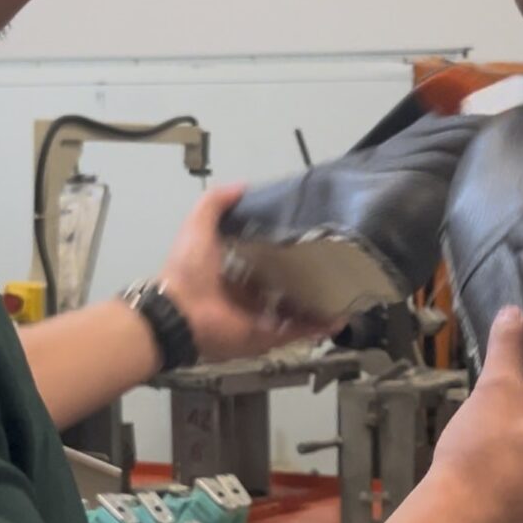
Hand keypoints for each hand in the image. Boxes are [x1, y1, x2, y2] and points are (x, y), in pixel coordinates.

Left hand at [158, 185, 342, 362]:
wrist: (180, 313)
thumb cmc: (187, 270)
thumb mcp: (198, 225)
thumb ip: (217, 202)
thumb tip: (242, 186)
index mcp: (230, 272)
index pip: (262, 261)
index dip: (283, 251)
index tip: (306, 239)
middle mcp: (246, 296)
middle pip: (282, 287)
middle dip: (305, 279)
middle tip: (331, 267)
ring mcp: (258, 318)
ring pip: (295, 311)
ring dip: (318, 304)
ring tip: (343, 293)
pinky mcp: (266, 336)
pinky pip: (296, 332)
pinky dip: (317, 327)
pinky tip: (337, 317)